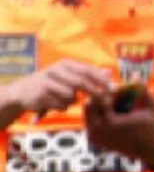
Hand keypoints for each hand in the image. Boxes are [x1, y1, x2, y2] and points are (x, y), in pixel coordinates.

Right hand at [2, 59, 116, 115]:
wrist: (21, 91)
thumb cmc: (50, 83)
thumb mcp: (68, 75)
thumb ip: (88, 74)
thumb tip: (109, 73)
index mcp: (65, 64)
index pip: (88, 71)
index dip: (102, 80)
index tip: (114, 89)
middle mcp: (56, 70)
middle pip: (82, 82)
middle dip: (95, 93)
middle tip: (105, 102)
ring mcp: (47, 82)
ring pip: (71, 96)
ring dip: (72, 102)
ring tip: (64, 99)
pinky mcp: (40, 94)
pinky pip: (60, 105)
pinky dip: (62, 107)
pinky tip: (54, 103)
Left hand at [83, 84, 153, 166]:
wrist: (152, 150)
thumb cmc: (153, 127)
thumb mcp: (151, 106)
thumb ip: (142, 91)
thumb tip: (135, 75)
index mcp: (110, 122)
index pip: (99, 98)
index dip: (107, 90)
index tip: (115, 85)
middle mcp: (98, 130)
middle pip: (89, 105)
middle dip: (100, 97)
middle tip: (112, 92)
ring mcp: (94, 137)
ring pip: (88, 114)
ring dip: (98, 106)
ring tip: (113, 102)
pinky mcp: (94, 141)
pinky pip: (90, 122)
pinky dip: (98, 115)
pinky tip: (112, 112)